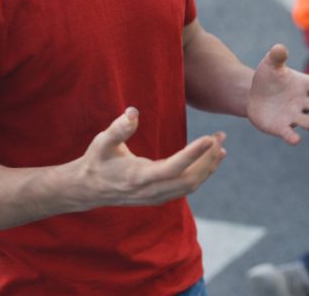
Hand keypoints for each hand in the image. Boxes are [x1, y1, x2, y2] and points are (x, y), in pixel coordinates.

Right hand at [73, 107, 225, 208]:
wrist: (87, 189)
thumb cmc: (96, 161)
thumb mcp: (102, 142)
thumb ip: (118, 129)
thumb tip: (133, 112)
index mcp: (139, 177)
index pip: (173, 168)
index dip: (193, 154)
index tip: (210, 137)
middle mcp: (151, 191)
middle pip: (189, 179)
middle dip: (208, 158)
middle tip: (221, 135)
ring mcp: (157, 197)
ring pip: (191, 185)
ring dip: (209, 165)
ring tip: (221, 145)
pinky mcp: (160, 197)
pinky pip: (187, 187)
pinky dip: (203, 174)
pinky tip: (212, 159)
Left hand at [246, 44, 308, 144]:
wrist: (254, 94)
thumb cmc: (268, 77)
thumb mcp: (270, 64)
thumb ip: (276, 57)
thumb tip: (279, 48)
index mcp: (305, 85)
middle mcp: (303, 102)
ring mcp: (294, 116)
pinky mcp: (281, 128)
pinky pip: (289, 134)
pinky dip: (293, 138)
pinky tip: (295, 140)